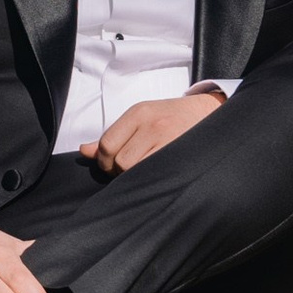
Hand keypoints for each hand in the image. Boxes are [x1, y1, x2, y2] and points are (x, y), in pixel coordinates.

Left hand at [89, 86, 227, 177]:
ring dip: (135, 177)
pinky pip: (156, 173)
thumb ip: (113, 135)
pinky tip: (155, 177)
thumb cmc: (170, 118)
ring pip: (136, 169)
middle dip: (119, 172)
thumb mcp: (140, 119)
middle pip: (120, 160)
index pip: (107, 144)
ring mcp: (168, 138)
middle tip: (129, 173)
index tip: (113, 167)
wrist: (208, 112)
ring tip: (143, 174)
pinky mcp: (181, 152)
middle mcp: (151, 124)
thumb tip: (85, 151)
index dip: (105, 162)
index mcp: (138, 113)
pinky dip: (151, 179)